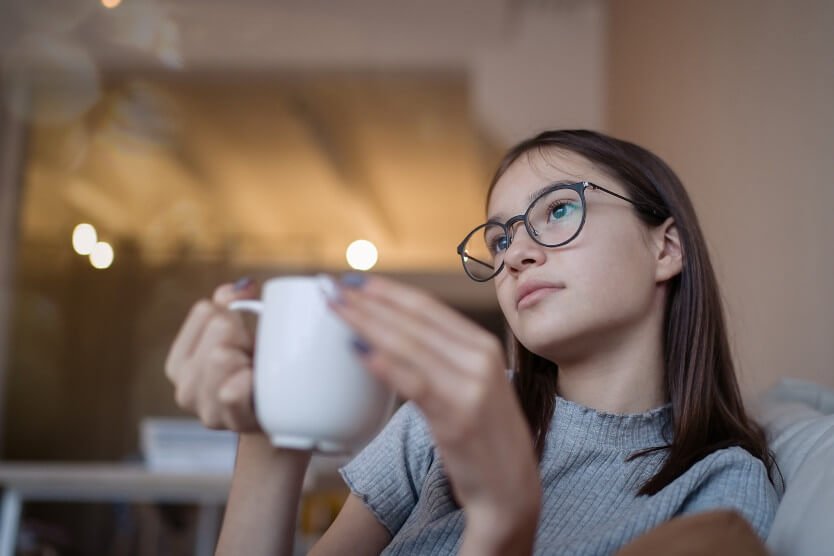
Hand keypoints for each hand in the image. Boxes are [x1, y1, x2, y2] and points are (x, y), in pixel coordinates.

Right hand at [165, 278, 260, 432]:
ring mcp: (204, 408)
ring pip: (221, 355)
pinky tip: (257, 389)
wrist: (283, 418)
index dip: (236, 318)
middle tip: (256, 361)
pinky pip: (232, 391)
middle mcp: (184, 386)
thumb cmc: (261, 371)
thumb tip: (242, 287)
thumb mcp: (242, 335)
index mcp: (181, 360)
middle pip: (219, 327)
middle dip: (246, 337)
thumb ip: (231, 304)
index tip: (246, 340)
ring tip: (259, 376)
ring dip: (251, 359)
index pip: (206, 310)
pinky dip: (249, 383)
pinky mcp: (228, 422)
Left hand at [328, 274, 540, 550]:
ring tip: (336, 311)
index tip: (354, 280)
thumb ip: (444, 357)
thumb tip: (392, 334)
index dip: (388, 291)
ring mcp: (472, 387)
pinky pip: (414, 383)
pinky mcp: (458, 417)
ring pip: (410, 345)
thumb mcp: (473, 385)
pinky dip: (384, 364)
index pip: (427, 307)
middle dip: (369, 302)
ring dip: (367, 323)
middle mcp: (481, 359)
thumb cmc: (484, 437)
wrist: (511, 489)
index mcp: (484, 346)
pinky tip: (357, 351)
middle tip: (333, 288)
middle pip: (414, 320)